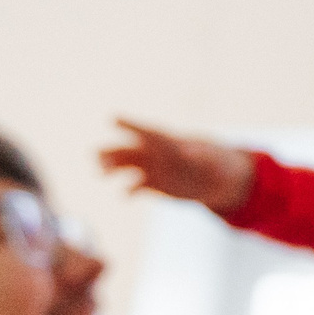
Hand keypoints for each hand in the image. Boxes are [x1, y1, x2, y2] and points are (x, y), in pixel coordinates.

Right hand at [99, 118, 256, 212]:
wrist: (216, 179)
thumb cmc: (215, 162)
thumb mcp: (211, 159)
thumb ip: (198, 155)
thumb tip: (188, 152)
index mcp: (167, 141)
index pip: (146, 131)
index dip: (130, 125)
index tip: (112, 118)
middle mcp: (155, 153)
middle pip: (128, 149)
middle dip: (112, 151)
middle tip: (97, 155)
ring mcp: (151, 168)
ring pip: (126, 165)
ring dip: (112, 168)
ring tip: (101, 173)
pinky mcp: (153, 184)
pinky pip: (136, 186)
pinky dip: (130, 190)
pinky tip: (125, 196)